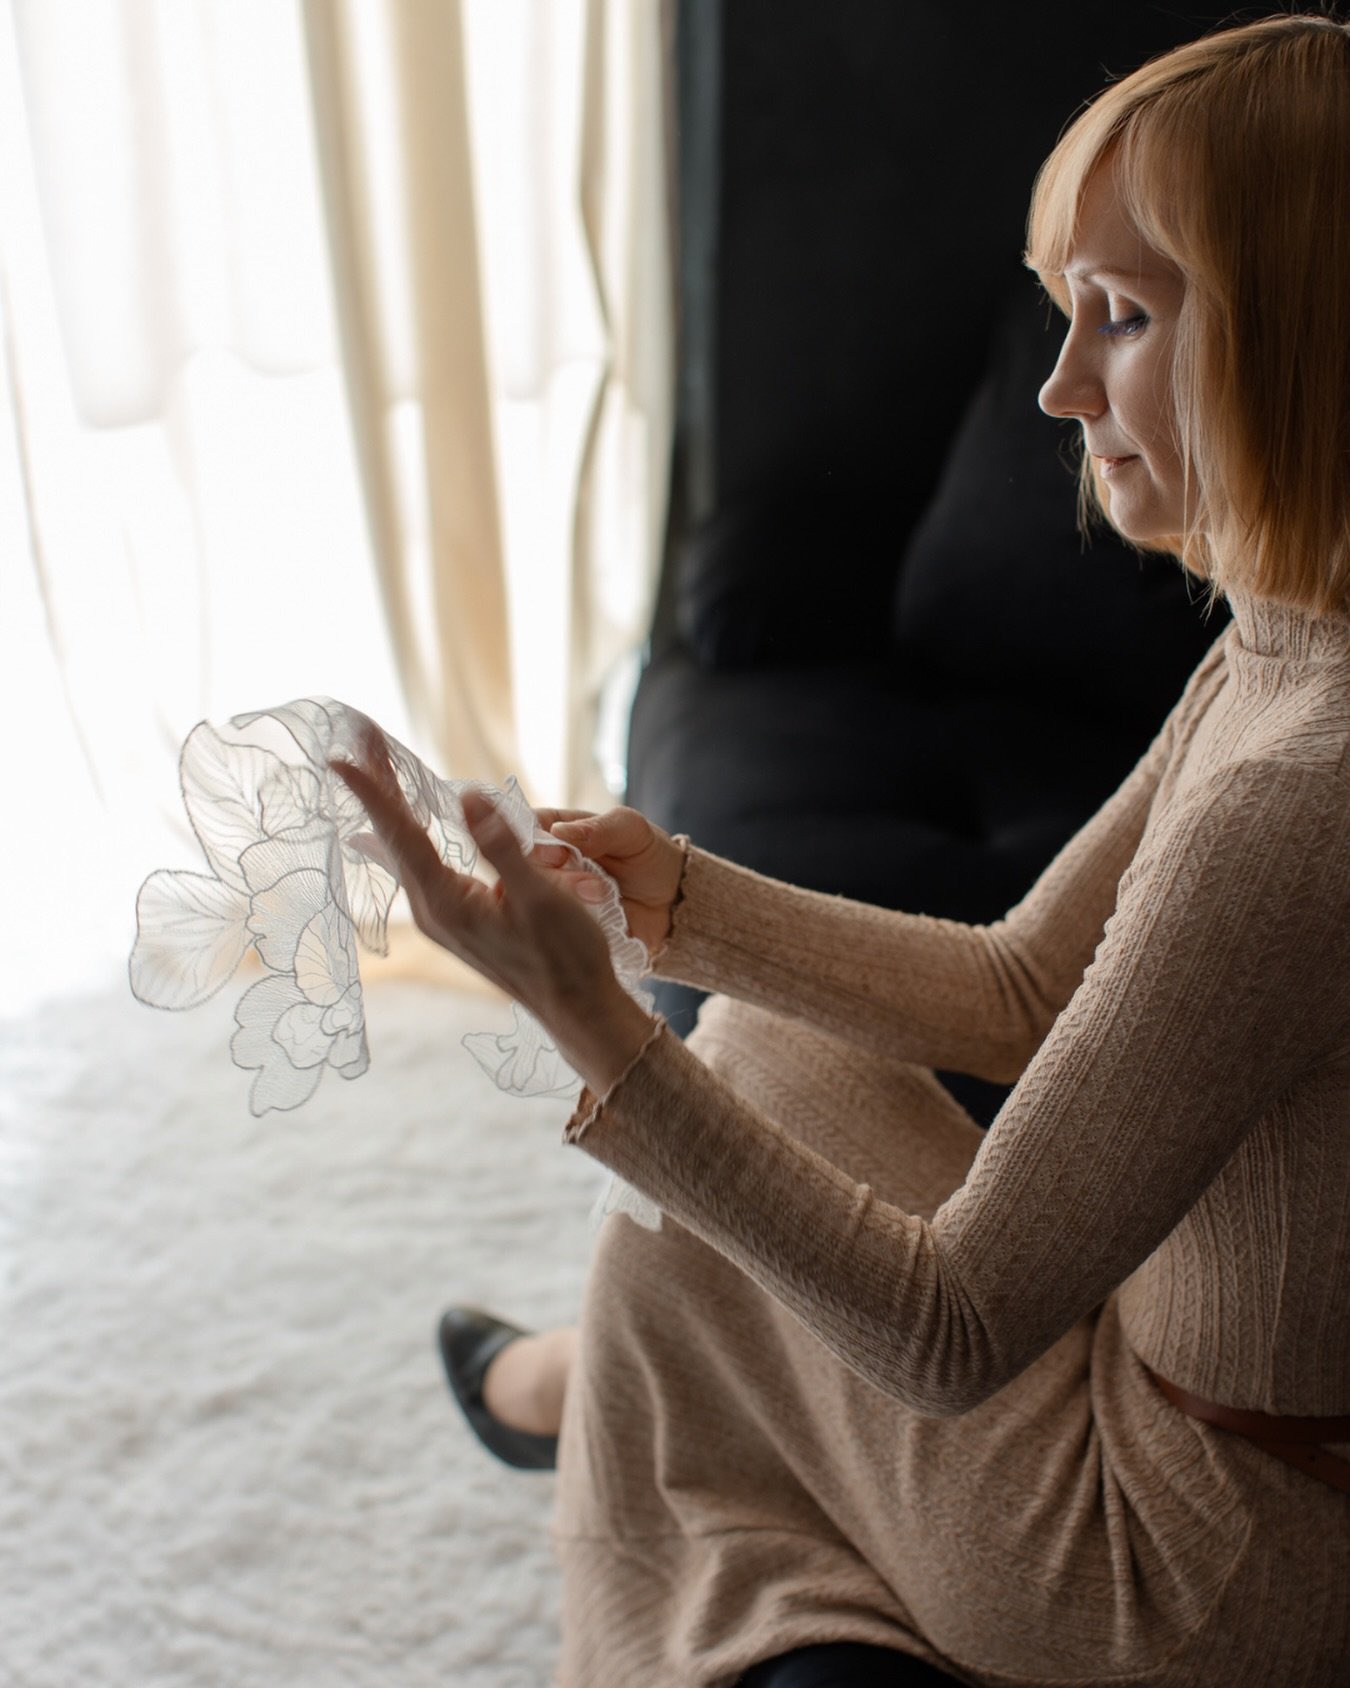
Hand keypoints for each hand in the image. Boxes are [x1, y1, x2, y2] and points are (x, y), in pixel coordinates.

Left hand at [331, 732, 654, 1091]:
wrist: (575, 1006)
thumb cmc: (565, 954)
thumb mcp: (540, 896)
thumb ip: (502, 847)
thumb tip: (467, 797)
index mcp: (446, 902)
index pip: (400, 834)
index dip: (371, 792)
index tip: (339, 757)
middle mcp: (432, 910)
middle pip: (393, 837)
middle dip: (377, 786)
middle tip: (358, 739)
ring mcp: (440, 916)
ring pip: (403, 850)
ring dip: (391, 805)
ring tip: (375, 765)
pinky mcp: (453, 918)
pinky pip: (418, 864)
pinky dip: (407, 831)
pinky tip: (393, 828)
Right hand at [532, 805, 683, 956]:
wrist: (674, 902)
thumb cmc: (648, 855)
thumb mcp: (630, 831)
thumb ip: (599, 829)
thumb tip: (561, 831)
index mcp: (556, 830)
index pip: (524, 831)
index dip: (534, 843)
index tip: (559, 854)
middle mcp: (546, 865)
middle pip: (522, 869)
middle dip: (553, 876)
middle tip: (588, 882)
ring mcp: (552, 897)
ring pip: (533, 900)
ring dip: (566, 899)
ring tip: (600, 895)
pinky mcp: (562, 927)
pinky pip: (551, 928)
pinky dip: (572, 923)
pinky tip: (595, 919)